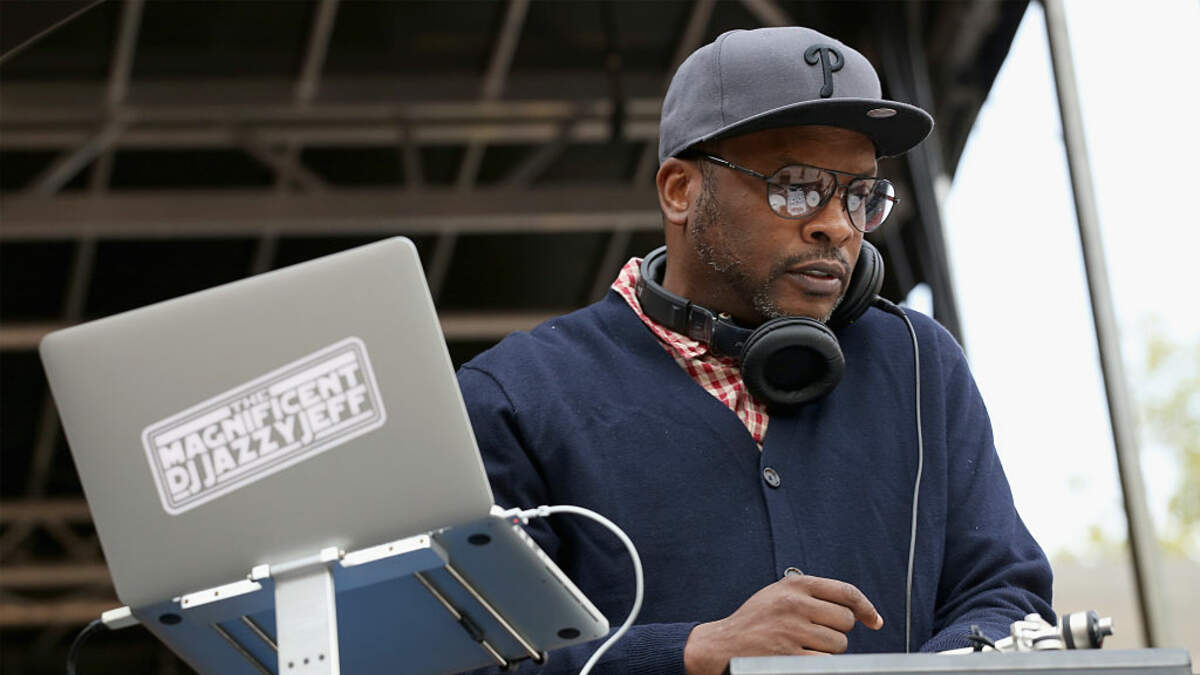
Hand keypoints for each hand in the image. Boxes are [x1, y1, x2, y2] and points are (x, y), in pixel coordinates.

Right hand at [682, 574, 882, 674]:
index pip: (845, 591)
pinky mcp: (789, 656)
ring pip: (838, 644)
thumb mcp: (778, 594)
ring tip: (802, 646)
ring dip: (827, 650)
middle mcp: (794, 605)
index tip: (873, 620)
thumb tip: (855, 608)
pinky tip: (801, 657)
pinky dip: (819, 663)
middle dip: (837, 631)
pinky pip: (825, 662)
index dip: (866, 607)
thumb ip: (811, 595)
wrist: (722, 645)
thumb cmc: (754, 621)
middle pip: (845, 621)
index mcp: (794, 586)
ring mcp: (792, 631)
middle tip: (817, 634)